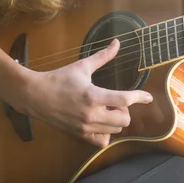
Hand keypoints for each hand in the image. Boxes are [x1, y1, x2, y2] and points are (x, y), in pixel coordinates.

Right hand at [23, 39, 152, 147]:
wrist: (34, 95)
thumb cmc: (59, 78)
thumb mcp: (82, 66)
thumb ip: (103, 56)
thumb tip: (117, 43)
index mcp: (93, 96)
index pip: (124, 100)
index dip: (139, 97)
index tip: (149, 97)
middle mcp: (91, 114)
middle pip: (124, 120)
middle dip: (125, 109)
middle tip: (116, 100)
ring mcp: (85, 127)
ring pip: (115, 130)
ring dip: (116, 119)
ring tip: (106, 108)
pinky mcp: (79, 134)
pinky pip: (101, 141)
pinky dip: (106, 133)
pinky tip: (101, 121)